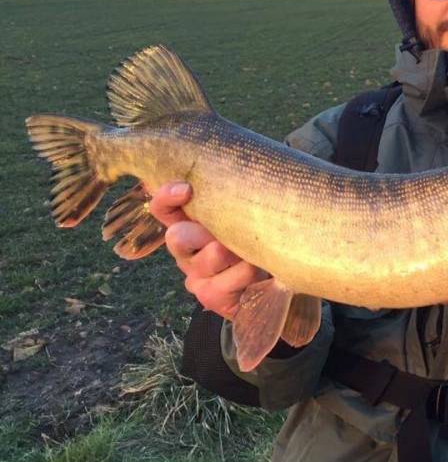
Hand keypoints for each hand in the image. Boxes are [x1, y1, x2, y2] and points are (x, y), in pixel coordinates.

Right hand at [149, 181, 266, 319]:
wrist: (271, 285)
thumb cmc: (255, 242)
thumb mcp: (244, 216)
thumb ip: (232, 199)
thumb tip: (238, 164)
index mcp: (188, 225)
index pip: (162, 208)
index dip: (166, 197)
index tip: (187, 189)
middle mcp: (186, 251)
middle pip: (178, 236)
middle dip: (205, 232)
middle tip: (227, 236)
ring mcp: (195, 276)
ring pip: (212, 255)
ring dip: (238, 251)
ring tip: (253, 253)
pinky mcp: (209, 297)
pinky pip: (229, 280)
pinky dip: (248, 272)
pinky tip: (258, 272)